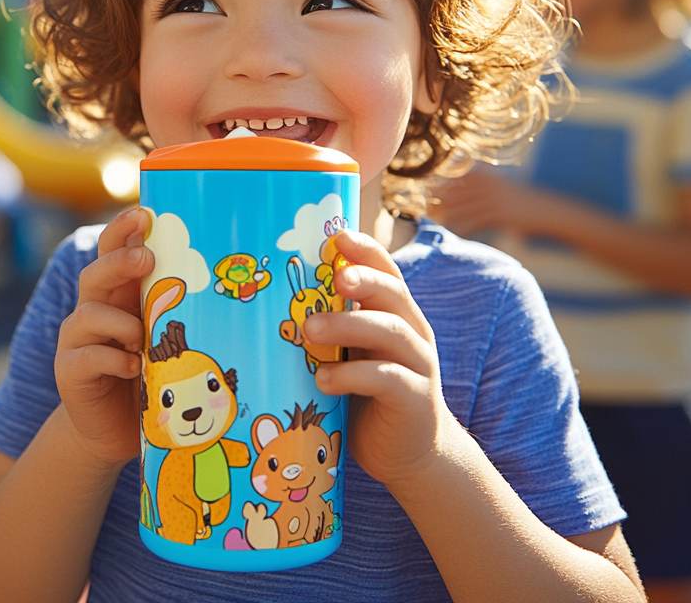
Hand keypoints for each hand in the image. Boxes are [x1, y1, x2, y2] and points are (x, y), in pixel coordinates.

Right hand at [54, 208, 153, 467]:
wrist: (112, 428)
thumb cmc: (147, 376)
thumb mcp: (162, 338)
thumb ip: (173, 312)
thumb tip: (219, 283)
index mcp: (118, 293)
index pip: (113, 250)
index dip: (123, 230)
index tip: (143, 214)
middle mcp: (93, 309)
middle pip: (96, 273)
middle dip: (120, 262)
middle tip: (146, 259)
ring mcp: (77, 340)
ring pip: (87, 313)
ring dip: (120, 323)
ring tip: (141, 340)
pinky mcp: (69, 370)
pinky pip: (86, 356)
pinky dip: (112, 359)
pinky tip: (131, 369)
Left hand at [303, 229, 455, 486]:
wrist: (411, 453)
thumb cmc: (368, 395)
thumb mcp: (353, 353)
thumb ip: (331, 328)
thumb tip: (271, 302)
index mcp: (396, 313)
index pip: (386, 271)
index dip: (365, 250)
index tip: (337, 236)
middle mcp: (412, 332)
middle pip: (392, 293)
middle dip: (364, 278)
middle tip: (335, 278)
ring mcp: (419, 365)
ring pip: (389, 331)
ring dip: (348, 325)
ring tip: (309, 328)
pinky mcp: (416, 400)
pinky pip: (387, 379)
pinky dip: (353, 375)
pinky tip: (324, 379)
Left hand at [431, 170, 550, 237]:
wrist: (550, 212)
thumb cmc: (524, 203)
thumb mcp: (504, 189)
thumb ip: (485, 186)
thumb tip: (464, 190)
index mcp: (490, 177)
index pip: (459, 178)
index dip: (441, 182)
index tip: (425, 187)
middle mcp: (490, 185)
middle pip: (458, 191)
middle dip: (440, 198)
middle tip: (423, 204)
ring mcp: (496, 199)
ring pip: (464, 207)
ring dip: (447, 213)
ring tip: (433, 219)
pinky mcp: (501, 215)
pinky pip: (476, 222)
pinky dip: (464, 227)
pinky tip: (454, 232)